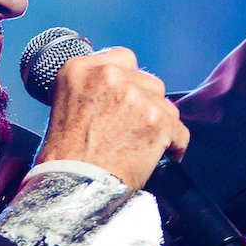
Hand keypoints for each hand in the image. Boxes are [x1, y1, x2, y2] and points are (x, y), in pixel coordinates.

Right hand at [34, 47, 188, 189]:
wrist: (73, 187)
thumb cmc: (66, 158)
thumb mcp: (66, 106)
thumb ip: (93, 88)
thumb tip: (123, 87)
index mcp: (80, 69)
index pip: (123, 58)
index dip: (128, 80)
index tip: (126, 98)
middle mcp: (108, 76)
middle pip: (148, 81)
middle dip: (145, 104)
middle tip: (132, 128)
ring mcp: (134, 97)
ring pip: (166, 105)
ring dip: (159, 123)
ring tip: (143, 145)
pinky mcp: (156, 121)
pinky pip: (179, 131)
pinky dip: (175, 145)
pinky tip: (163, 156)